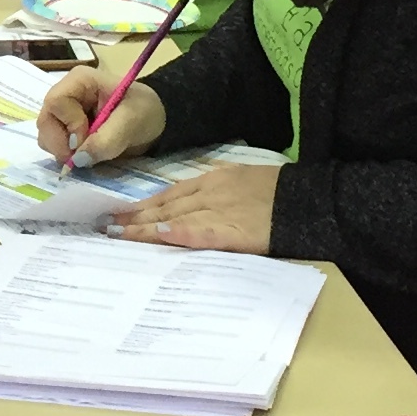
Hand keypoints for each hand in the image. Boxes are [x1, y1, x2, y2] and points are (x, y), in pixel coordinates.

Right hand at [36, 70, 159, 167]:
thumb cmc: (145, 111)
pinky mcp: (66, 130)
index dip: (68, 124)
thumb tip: (78, 159)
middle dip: (61, 143)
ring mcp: (64, 113)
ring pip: (46, 136)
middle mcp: (66, 94)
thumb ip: (107, 139)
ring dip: (63, 151)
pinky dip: (66, 156)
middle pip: (45, 121)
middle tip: (82, 158)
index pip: (56, 102)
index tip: (87, 138)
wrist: (155, 121)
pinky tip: (85, 156)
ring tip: (88, 155)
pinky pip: (55, 145)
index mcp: (79, 80)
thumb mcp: (131, 122)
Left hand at [111, 156, 276, 252]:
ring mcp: (221, 210)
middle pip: (165, 206)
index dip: (143, 205)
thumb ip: (219, 188)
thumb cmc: (281, 194)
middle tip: (105, 227)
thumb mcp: (245, 180)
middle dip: (134, 217)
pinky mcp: (234, 230)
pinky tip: (159, 235)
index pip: (170, 194)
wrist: (311, 200)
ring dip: (143, 228)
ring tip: (118, 235)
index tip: (120, 214)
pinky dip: (179, 233)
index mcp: (215, 180)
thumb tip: (195, 195)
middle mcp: (212, 192)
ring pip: (174, 218)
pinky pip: (202, 233)